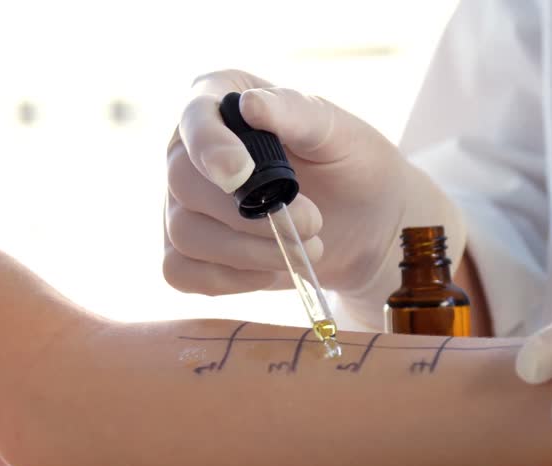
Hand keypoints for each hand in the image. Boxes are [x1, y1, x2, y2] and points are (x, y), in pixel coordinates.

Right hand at [164, 70, 462, 312]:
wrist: (369, 226)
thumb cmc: (352, 166)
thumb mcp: (340, 133)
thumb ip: (297, 113)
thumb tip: (251, 104)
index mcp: (221, 101)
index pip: (195, 115)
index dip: (210, 145)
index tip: (240, 173)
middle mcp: (189, 150)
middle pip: (183, 181)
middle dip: (247, 213)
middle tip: (313, 221)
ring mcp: (183, 203)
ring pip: (185, 233)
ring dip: (248, 251)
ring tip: (307, 248)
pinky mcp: (189, 251)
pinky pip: (182, 271)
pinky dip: (230, 279)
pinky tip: (272, 271)